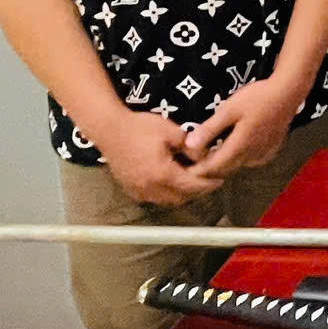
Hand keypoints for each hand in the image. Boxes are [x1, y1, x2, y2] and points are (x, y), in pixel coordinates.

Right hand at [86, 108, 216, 206]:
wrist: (108, 129)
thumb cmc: (140, 127)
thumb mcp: (172, 132)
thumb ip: (191, 148)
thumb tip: (205, 159)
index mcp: (163, 174)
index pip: (192, 186)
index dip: (208, 184)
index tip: (219, 180)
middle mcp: (150, 188)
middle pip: (181, 198)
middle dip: (196, 191)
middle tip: (206, 180)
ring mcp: (139, 191)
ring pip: (167, 201)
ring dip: (181, 194)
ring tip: (190, 180)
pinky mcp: (130, 189)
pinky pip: (153, 198)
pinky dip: (165, 194)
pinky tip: (170, 182)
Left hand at [184, 76, 309, 178]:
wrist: (288, 93)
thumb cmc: (256, 98)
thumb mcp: (228, 110)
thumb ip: (209, 129)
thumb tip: (188, 146)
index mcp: (239, 147)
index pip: (214, 167)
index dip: (199, 170)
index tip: (186, 169)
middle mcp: (252, 156)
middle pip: (226, 170)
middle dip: (210, 169)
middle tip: (195, 161)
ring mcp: (263, 155)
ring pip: (238, 166)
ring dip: (225, 164)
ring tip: (212, 153)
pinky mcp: (271, 151)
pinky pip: (250, 161)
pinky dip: (239, 159)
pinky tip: (236, 148)